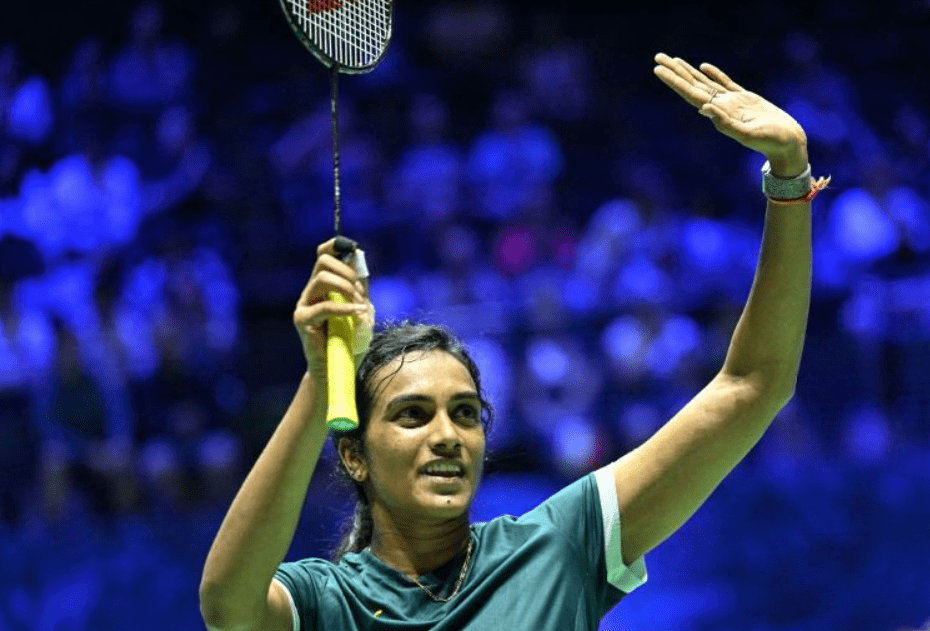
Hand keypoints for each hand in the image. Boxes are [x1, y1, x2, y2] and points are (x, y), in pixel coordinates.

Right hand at [293, 238, 372, 377]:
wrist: (338, 368)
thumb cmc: (351, 341)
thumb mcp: (361, 309)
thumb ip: (360, 287)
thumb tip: (360, 259)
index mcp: (323, 286)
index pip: (323, 255)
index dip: (335, 246)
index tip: (353, 248)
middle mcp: (311, 292)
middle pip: (323, 261)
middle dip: (348, 273)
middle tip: (361, 294)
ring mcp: (304, 305)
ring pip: (322, 278)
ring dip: (347, 288)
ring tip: (359, 306)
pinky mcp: (303, 320)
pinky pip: (324, 306)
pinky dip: (345, 308)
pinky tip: (358, 314)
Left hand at [653, 53, 807, 176]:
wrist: (786, 143)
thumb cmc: (769, 141)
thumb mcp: (746, 134)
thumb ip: (725, 123)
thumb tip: (703, 108)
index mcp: (718, 113)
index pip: (690, 93)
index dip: (674, 81)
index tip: (658, 69)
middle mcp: (720, 106)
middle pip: (692, 85)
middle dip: (675, 71)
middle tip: (658, 57)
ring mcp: (731, 102)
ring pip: (705, 82)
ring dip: (689, 71)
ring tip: (674, 60)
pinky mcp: (744, 99)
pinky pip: (725, 83)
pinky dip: (714, 74)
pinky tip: (704, 67)